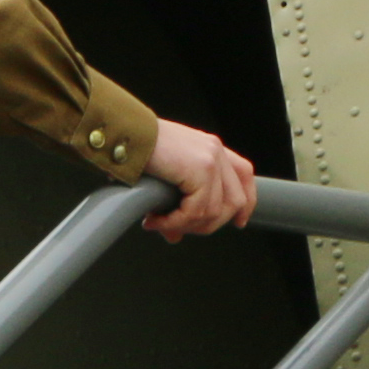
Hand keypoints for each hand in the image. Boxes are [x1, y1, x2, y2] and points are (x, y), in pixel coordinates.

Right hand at [139, 115, 257, 238]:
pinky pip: (197, 210)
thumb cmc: (134, 148)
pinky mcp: (202, 169)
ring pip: (215, 211)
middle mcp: (215, 150)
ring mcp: (212, 159)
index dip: (245, 202)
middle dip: (209, 224)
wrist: (123, 133)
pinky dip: (176, 221)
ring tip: (161, 224)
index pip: (244, 175)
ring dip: (186, 225)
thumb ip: (177, 201)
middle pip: (235, 199)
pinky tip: (156, 219)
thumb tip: (175, 235)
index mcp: (210, 147)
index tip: (238, 221)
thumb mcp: (164, 175)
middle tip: (178, 229)